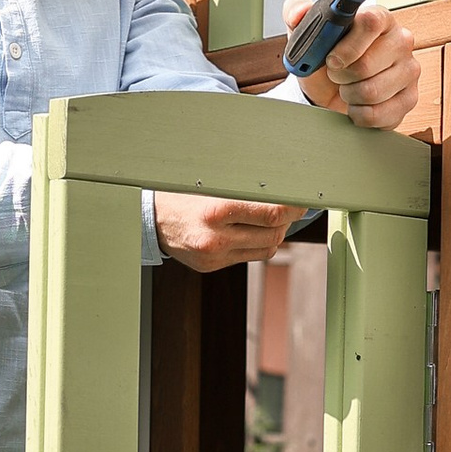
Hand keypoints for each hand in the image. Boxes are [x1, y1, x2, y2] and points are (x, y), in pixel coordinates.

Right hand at [155, 190, 302, 271]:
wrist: (149, 218)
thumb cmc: (180, 194)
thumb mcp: (211, 185)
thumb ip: (244, 190)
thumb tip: (281, 191)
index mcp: (216, 211)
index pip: (271, 213)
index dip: (293, 206)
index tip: (301, 200)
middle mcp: (216, 238)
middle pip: (273, 233)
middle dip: (288, 220)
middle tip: (292, 207)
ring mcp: (214, 256)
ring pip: (266, 249)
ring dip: (276, 233)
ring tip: (273, 218)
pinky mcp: (211, 266)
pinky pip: (248, 256)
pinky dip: (258, 244)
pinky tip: (253, 230)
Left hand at [293, 0, 419, 133]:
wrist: (329, 90)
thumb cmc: (324, 58)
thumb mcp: (305, 32)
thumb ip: (296, 12)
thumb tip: (299, 11)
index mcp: (379, 18)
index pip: (371, 22)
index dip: (347, 45)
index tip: (331, 58)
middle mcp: (400, 41)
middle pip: (367, 64)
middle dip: (341, 75)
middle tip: (335, 74)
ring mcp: (409, 70)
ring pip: (372, 91)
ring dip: (349, 95)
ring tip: (347, 87)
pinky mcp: (410, 98)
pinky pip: (378, 114)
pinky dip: (358, 114)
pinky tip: (357, 104)